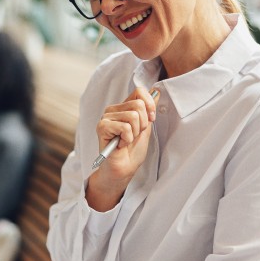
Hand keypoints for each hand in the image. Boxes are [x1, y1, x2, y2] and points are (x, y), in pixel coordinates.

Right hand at [86, 87, 159, 210]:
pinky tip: (121, 144)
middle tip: (134, 135)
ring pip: (133, 116)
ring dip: (135, 133)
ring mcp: (106, 118)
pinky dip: (127, 139)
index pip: (139, 91)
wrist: (124, 169)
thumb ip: (149, 110)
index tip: (151, 119)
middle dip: (142, 123)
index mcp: (123, 107)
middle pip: (138, 104)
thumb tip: (157, 91)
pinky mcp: (102, 127)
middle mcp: (113, 110)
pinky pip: (125, 127)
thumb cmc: (132, 151)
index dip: (150, 104)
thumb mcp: (145, 128)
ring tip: (127, 141)